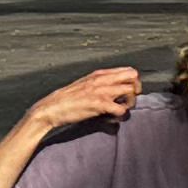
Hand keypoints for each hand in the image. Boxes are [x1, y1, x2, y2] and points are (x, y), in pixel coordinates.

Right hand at [29, 65, 144, 133]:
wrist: (52, 108)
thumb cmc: (68, 99)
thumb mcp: (85, 83)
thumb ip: (100, 82)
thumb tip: (115, 86)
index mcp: (99, 74)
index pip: (128, 70)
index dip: (133, 81)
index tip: (129, 91)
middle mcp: (102, 80)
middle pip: (134, 77)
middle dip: (136, 89)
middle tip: (129, 100)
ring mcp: (101, 92)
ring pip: (131, 91)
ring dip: (130, 103)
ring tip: (122, 109)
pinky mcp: (99, 105)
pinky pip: (121, 109)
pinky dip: (121, 114)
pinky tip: (114, 117)